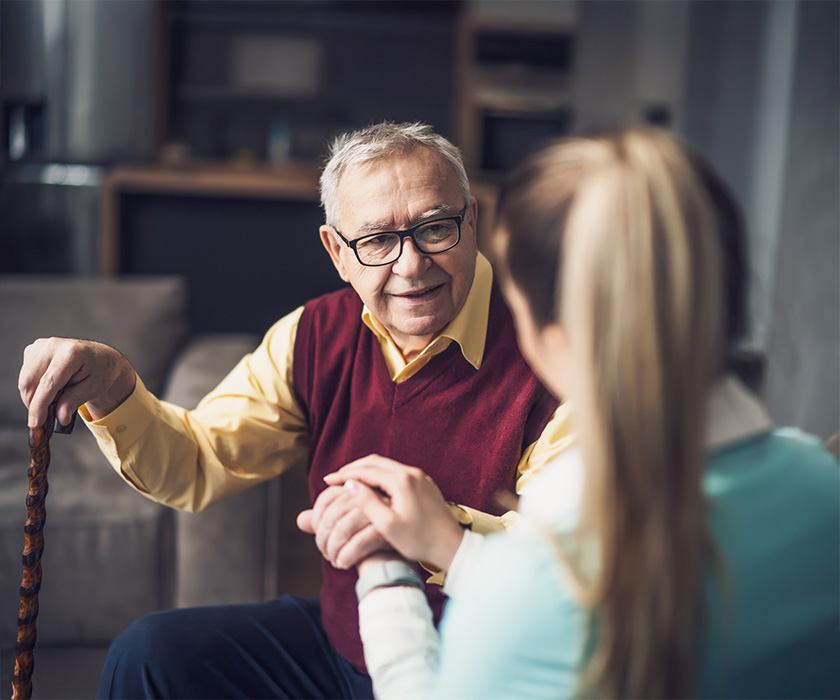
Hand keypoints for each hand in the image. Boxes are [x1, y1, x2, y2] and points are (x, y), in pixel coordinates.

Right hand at [18, 338, 135, 427]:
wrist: (100, 357)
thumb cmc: (99, 371)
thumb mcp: (93, 388)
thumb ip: (74, 401)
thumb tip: (60, 418)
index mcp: (72, 353)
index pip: (48, 383)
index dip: (39, 405)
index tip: (35, 423)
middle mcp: (53, 345)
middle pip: (30, 381)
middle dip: (34, 404)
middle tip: (47, 417)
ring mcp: (41, 345)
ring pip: (25, 380)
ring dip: (33, 397)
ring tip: (54, 400)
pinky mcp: (33, 349)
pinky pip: (25, 376)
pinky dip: (33, 388)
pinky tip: (50, 388)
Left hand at [296, 484, 391, 569]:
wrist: (397, 560)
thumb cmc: (370, 543)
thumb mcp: (345, 530)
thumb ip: (324, 523)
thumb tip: (302, 520)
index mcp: (358, 488)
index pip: (327, 498)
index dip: (318, 520)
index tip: (320, 539)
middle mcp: (370, 493)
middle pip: (333, 514)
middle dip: (324, 539)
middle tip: (326, 554)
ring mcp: (380, 509)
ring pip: (343, 528)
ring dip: (333, 550)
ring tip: (335, 560)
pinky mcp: (388, 529)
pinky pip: (359, 542)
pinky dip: (346, 556)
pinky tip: (343, 564)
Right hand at [324, 454, 464, 572]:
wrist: (450, 545)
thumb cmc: (419, 540)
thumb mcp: (387, 525)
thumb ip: (367, 502)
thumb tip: (350, 485)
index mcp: (402, 481)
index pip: (366, 470)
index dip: (344, 475)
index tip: (327, 481)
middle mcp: (411, 473)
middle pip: (375, 462)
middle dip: (353, 468)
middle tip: (335, 478)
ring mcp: (420, 477)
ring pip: (386, 466)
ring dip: (366, 470)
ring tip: (350, 481)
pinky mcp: (424, 484)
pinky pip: (396, 472)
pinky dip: (380, 475)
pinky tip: (372, 487)